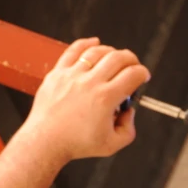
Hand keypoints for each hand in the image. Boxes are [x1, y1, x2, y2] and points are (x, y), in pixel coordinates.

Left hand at [19, 38, 150, 162]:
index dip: (143, 74)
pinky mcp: (58, 73)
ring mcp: (72, 75)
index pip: (133, 75)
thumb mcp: (112, 145)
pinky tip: (95, 42)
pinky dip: (87, 43)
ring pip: (98, 51)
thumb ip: (128, 128)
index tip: (143, 77)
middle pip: (118, 58)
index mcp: (106, 98)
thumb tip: (129, 110)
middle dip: (131, 60)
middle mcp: (90, 83)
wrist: (45, 142)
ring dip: (112, 52)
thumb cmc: (76, 144)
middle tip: (133, 66)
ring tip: (115, 59)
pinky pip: (73, 51)